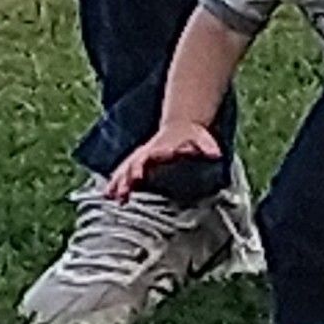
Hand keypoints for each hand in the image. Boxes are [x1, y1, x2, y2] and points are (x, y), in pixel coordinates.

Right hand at [107, 122, 221, 200]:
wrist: (181, 127)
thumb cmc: (192, 136)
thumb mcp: (202, 139)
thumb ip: (207, 147)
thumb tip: (215, 153)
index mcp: (162, 146)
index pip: (152, 154)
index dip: (143, 165)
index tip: (139, 174)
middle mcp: (148, 152)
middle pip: (134, 163)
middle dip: (128, 175)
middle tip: (124, 189)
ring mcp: (141, 157)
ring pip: (125, 169)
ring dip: (118, 182)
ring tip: (110, 196)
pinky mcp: (138, 164)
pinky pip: (124, 173)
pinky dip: (116, 183)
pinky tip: (108, 195)